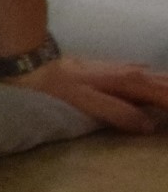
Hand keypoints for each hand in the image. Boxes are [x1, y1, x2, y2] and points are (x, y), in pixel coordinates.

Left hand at [7, 54, 167, 133]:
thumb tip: (150, 126)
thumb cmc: (60, 87)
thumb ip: (120, 114)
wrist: (37, 65)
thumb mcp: (88, 103)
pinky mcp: (121, 72)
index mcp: (132, 82)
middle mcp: (136, 73)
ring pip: (164, 81)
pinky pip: (154, 81)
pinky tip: (162, 94)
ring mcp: (129, 71)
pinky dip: (165, 89)